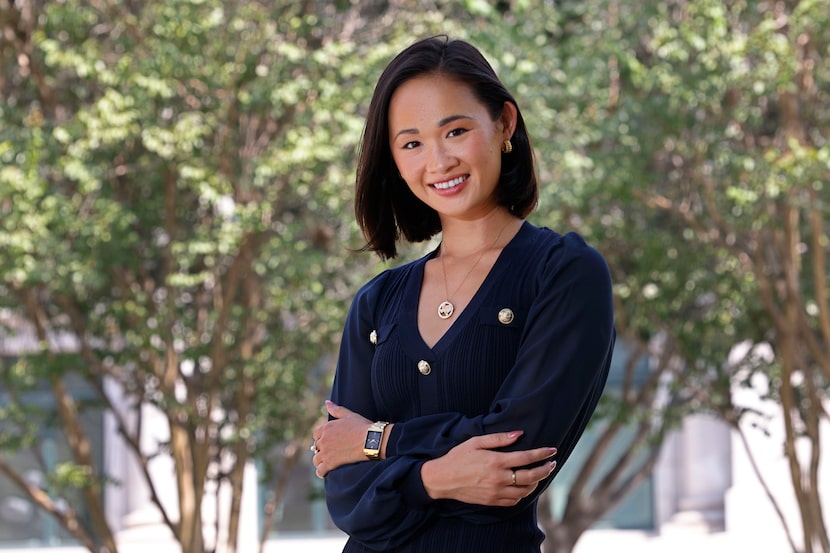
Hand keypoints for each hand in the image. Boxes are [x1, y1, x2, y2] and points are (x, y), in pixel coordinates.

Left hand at [312, 401, 374, 477]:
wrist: (371, 440)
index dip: (322, 437)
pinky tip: (326, 471)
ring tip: (328, 462)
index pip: (316, 434)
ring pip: (316, 459)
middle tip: (331, 452)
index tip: (329, 440)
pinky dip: (322, 472)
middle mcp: (324, 439)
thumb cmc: (362, 426)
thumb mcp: (349, 415)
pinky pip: (320, 470)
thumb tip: (326, 402)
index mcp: (327, 427)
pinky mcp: (331, 463)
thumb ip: (336, 409)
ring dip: (320, 460)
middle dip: (322, 449)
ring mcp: (326, 452)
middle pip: (316, 446)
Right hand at [420, 431, 555, 506]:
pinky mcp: (492, 501)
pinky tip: (524, 486)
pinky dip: (523, 494)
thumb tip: (519, 434)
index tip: (552, 450)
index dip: (542, 454)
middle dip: (545, 469)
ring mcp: (496, 492)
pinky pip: (514, 501)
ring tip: (540, 474)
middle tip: (552, 464)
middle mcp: (498, 478)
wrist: (442, 479)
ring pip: (525, 491)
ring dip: (536, 483)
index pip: (526, 458)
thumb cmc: (458, 457)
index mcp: (495, 461)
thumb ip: (499, 438)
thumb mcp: (476, 442)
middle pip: (530, 476)